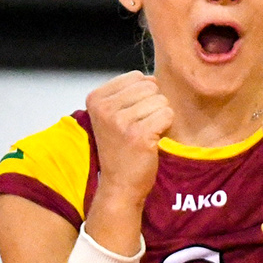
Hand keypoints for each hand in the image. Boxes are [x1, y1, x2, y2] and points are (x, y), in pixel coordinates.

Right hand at [85, 72, 172, 205]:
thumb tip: (153, 79)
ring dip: (159, 118)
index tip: (131, 117)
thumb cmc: (120, 150)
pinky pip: (168, 115)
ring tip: (145, 134)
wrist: (119, 185)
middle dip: (153, 105)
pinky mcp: (139, 134)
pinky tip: (152, 141)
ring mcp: (121, 121)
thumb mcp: (111, 116)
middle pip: (150, 86)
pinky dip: (166, 127)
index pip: (136, 76)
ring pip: (161, 101)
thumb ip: (126, 93)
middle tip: (140, 127)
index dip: (142, 95)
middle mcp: (105, 108)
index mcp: (95, 99)